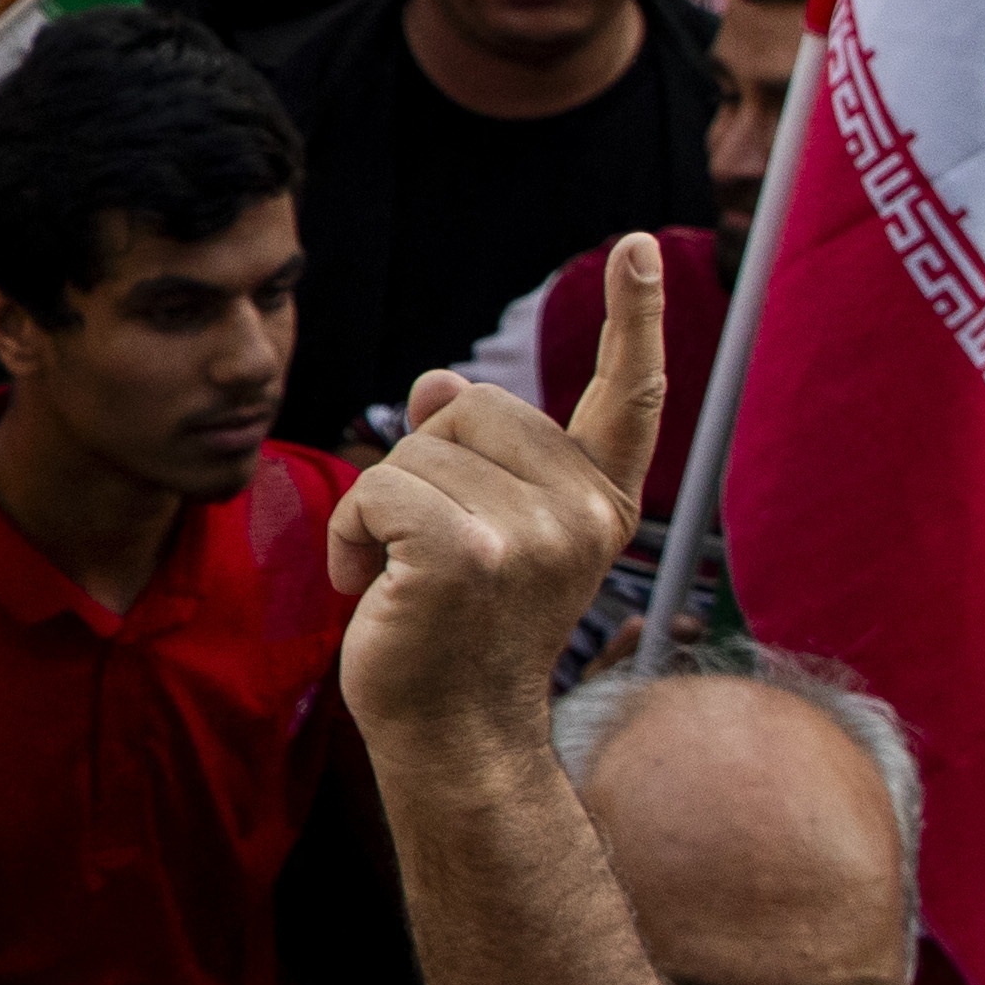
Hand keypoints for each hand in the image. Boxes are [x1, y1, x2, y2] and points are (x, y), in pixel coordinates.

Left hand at [333, 232, 658, 761]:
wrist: (451, 738)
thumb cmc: (454, 632)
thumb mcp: (472, 529)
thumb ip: (470, 455)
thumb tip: (439, 380)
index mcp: (599, 503)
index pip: (627, 396)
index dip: (633, 317)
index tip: (637, 247)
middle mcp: (583, 513)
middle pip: (468, 407)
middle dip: (422, 467)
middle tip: (432, 559)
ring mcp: (533, 536)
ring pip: (412, 448)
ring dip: (377, 508)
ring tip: (403, 581)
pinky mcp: (468, 553)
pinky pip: (375, 488)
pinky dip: (346, 534)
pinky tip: (367, 588)